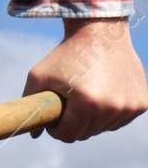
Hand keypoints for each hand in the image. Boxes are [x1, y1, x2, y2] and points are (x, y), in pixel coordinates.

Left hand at [24, 18, 147, 141]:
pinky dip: (109, 114)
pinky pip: (119, 121)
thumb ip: (31, 107)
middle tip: (69, 103)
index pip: (67, 135)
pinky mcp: (142, 102)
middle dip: (73, 123)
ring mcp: (130, 105)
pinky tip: (104, 94)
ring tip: (87, 95)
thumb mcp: (38, 77)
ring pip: (102, 129)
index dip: (56, 127)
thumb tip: (33, 134)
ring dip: (92, 119)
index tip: (55, 113)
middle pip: (85, 134)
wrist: (101, 32)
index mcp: (88, 103)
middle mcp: (112, 107)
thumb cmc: (67, 55)